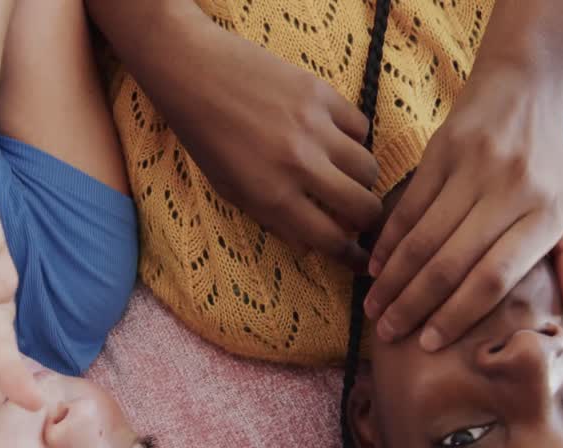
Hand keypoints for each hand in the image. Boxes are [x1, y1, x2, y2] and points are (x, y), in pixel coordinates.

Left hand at [146, 23, 381, 270]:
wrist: (194, 73)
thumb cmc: (206, 138)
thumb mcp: (229, 191)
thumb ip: (273, 221)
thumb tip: (310, 246)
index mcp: (272, 196)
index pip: (330, 239)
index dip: (350, 255)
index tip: (360, 259)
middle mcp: (299, 166)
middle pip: (363, 207)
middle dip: (367, 220)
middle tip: (360, 217)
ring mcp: (315, 128)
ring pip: (368, 168)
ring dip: (361, 180)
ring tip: (345, 176)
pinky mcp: (322, 94)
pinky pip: (360, 127)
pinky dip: (353, 139)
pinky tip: (336, 138)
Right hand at [363, 70, 562, 350]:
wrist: (522, 89)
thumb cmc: (547, 163)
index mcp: (544, 214)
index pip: (494, 276)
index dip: (458, 313)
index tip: (430, 343)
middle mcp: (509, 192)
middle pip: (452, 263)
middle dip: (415, 305)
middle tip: (389, 335)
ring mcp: (472, 169)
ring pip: (423, 239)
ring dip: (394, 280)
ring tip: (375, 311)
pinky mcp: (440, 152)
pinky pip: (408, 207)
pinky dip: (388, 242)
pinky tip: (374, 269)